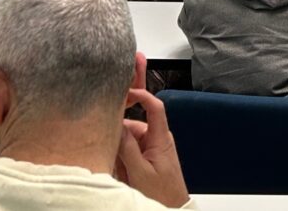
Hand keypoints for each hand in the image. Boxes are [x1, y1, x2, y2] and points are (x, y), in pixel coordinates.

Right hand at [116, 89, 188, 208]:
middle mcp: (157, 138)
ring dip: (119, 151)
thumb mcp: (140, 172)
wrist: (172, 208)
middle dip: (119, 136)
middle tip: (114, 153)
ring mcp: (152, 147)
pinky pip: (129, 150)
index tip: (127, 89)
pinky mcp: (147, 156)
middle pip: (133, 124)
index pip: (155, 107)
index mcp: (161, 138)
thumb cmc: (162, 193)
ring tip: (122, 170)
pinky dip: (121, 159)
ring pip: (128, 138)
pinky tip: (123, 173)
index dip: (142, 94)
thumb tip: (117, 126)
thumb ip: (127, 148)